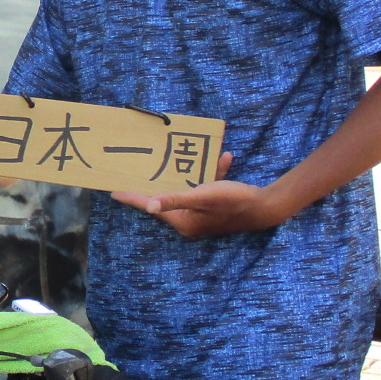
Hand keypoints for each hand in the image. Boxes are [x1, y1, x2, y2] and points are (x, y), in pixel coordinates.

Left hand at [113, 154, 292, 237]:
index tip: (113, 192)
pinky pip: (209, 187)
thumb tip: (150, 205)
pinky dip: (214, 172)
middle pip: (167, 198)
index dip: (133, 198)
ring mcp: (204, 214)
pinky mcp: (217, 206)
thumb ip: (175, 199)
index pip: (152, 207)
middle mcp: (190, 220)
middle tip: (138, 171)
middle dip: (156, 183)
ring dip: (188, 174)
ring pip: (189, 190)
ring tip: (177, 159)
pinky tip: (224, 157)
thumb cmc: (232, 201)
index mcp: (183, 222)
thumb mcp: (202, 196)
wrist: (267, 207)